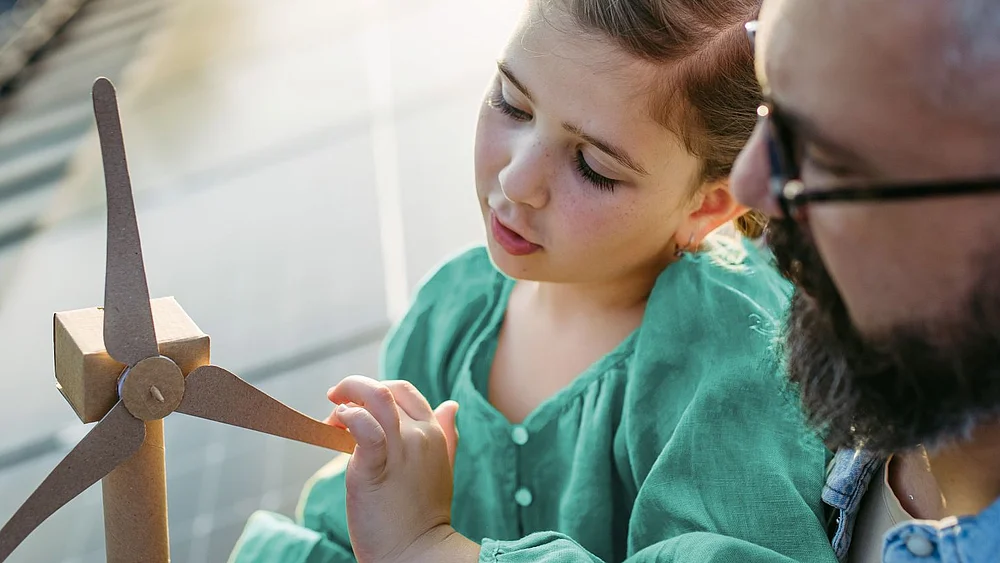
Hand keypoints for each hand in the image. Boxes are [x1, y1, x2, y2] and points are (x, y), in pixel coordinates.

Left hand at [326, 376, 473, 562]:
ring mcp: (400, 449)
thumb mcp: (442, 468)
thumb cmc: (423, 515)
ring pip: (376, 397)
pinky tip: (337, 426)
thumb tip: (451, 405)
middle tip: (337, 410)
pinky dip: (347, 417)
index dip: (376, 390)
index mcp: (434, 433)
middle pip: (386, 390)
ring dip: (348, 396)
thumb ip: (446, 436)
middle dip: (356, 391)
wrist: (417, 552)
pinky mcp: (375, 466)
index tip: (357, 407)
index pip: (403, 391)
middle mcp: (420, 435)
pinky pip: (363, 426)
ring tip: (333, 417)